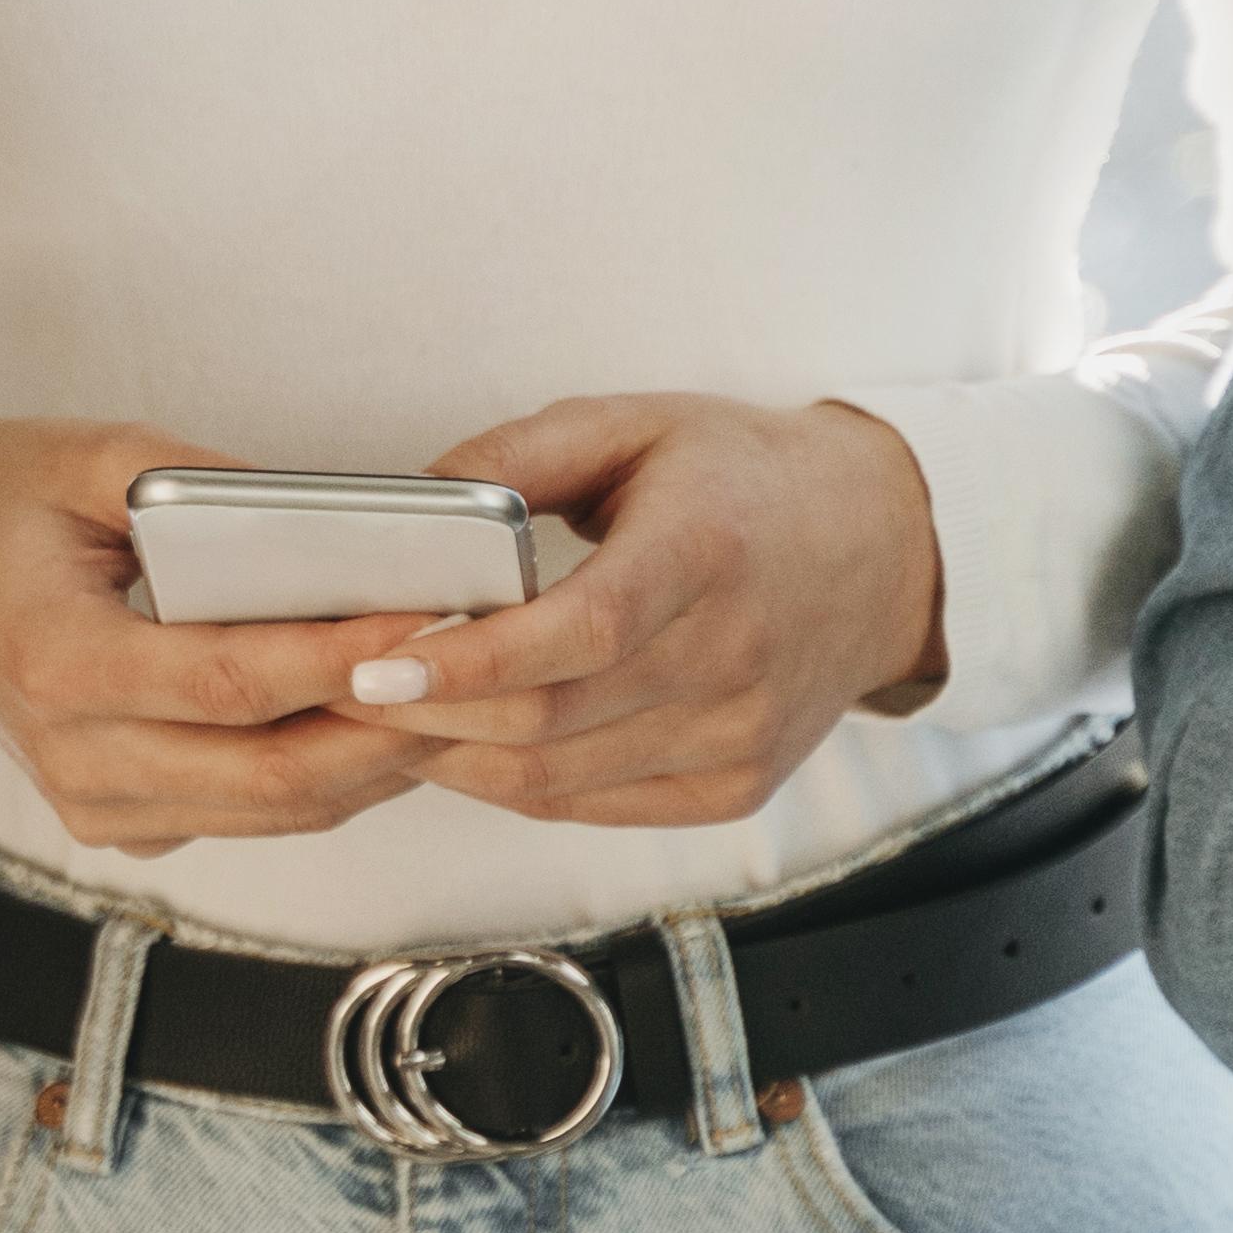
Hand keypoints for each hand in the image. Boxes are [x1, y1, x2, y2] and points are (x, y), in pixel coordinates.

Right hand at [0, 418, 449, 853]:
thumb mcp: (82, 455)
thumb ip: (198, 487)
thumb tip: (331, 519)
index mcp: (59, 664)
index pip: (236, 683)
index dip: (346, 660)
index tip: (438, 619)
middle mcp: (76, 760)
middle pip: (276, 778)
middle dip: (395, 732)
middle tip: (485, 673)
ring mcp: (96, 806)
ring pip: (278, 813)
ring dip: (378, 763)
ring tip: (461, 695)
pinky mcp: (119, 823)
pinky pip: (250, 816)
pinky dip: (328, 776)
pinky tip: (383, 718)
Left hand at [335, 393, 942, 827]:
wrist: (886, 547)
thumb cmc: (747, 479)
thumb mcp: (636, 425)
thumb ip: (515, 458)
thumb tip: (406, 506)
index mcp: (708, 553)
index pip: (579, 633)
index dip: (469, 660)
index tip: (374, 664)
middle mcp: (734, 658)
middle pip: (549, 721)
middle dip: (428, 717)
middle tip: (346, 691)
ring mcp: (740, 736)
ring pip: (557, 782)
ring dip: (456, 758)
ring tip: (390, 720)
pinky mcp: (736, 786)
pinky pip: (594, 807)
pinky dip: (516, 785)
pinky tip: (472, 746)